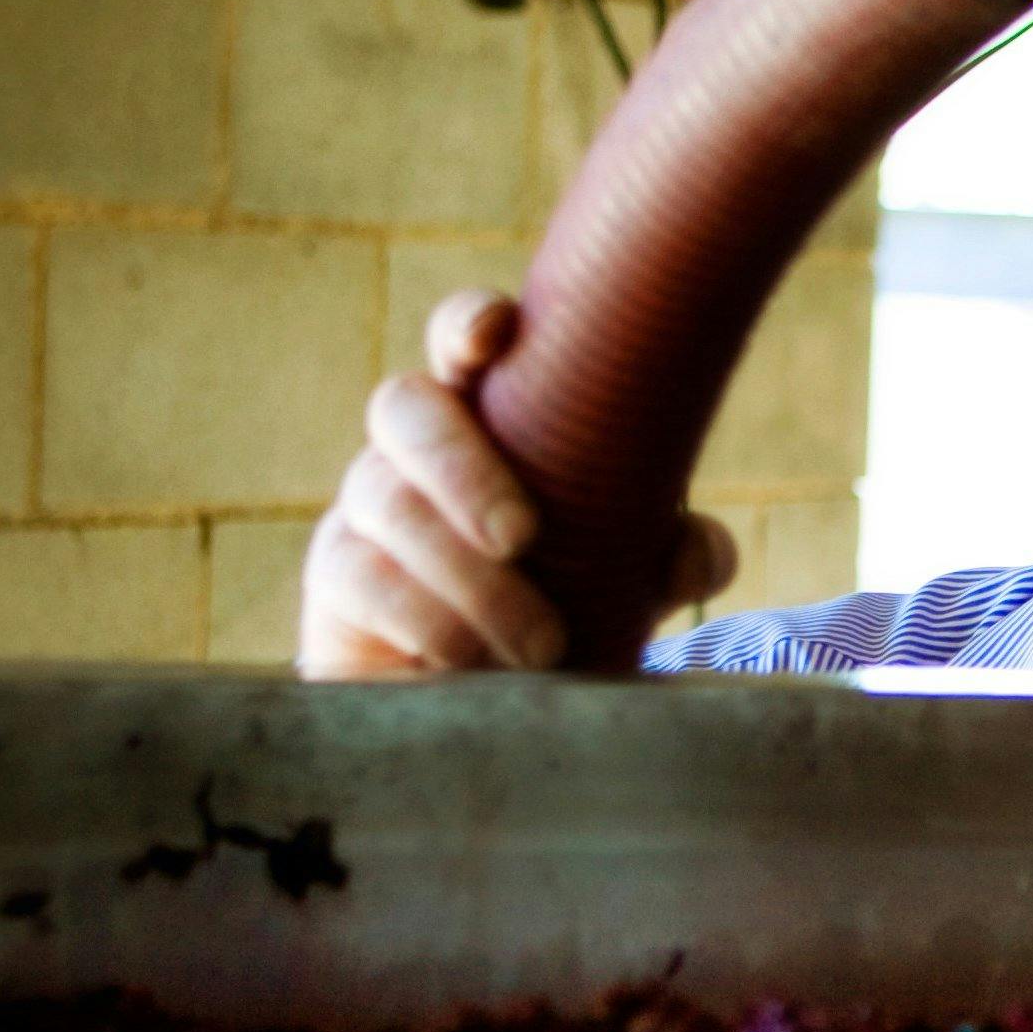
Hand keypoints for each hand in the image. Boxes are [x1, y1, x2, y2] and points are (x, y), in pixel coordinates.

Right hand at [298, 292, 737, 677]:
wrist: (490, 706)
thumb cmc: (562, 613)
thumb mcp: (632, 586)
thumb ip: (674, 559)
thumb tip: (695, 550)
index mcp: (490, 420)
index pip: (463, 342)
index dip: (468, 324)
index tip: (494, 334)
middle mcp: (417, 450)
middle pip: (403, 407)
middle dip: (460, 466)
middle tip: (522, 538)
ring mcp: (366, 507)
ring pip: (388, 503)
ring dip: (467, 578)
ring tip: (540, 647)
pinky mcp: (338, 577)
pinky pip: (361, 578)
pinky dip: (424, 622)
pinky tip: (467, 664)